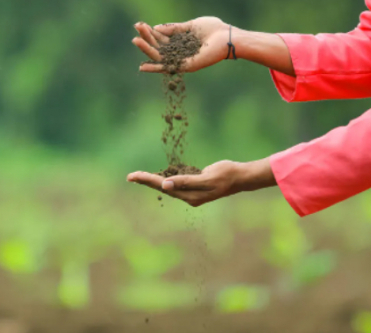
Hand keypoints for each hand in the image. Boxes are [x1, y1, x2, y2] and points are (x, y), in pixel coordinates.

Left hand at [127, 159, 276, 206]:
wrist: (241, 177)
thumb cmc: (226, 175)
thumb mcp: (206, 178)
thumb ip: (186, 182)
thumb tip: (165, 185)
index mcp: (190, 196)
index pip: (163, 186)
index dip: (148, 180)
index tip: (134, 176)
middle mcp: (188, 196)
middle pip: (162, 188)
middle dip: (146, 181)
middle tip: (129, 176)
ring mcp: (191, 192)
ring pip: (167, 186)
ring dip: (153, 181)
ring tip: (138, 177)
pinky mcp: (195, 185)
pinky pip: (176, 182)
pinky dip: (165, 178)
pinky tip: (158, 177)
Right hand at [132, 17, 230, 72]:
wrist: (228, 38)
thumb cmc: (214, 30)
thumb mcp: (190, 26)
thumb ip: (173, 28)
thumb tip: (156, 28)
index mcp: (180, 42)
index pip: (160, 38)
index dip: (149, 32)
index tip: (138, 25)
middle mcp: (179, 52)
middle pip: (157, 47)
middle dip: (146, 39)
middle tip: (134, 30)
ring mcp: (181, 60)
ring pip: (159, 56)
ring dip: (146, 50)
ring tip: (135, 41)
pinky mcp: (185, 66)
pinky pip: (167, 68)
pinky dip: (154, 68)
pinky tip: (142, 66)